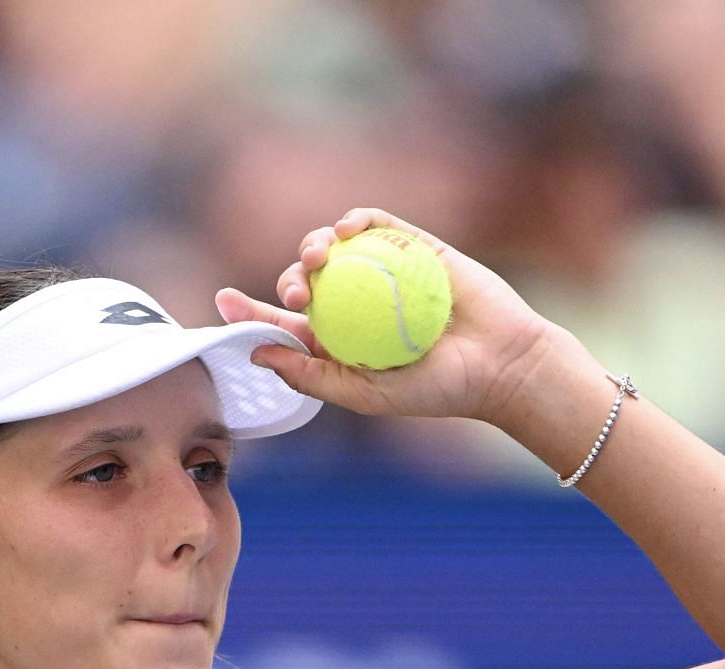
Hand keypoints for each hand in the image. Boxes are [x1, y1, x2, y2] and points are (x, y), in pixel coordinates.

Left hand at [215, 207, 558, 424]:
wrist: (502, 361)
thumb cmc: (438, 389)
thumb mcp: (366, 395)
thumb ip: (312, 376)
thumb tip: (258, 352)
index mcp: (339, 342)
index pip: (283, 323)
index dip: (249, 310)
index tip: (222, 301)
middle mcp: (355, 304)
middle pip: (302, 281)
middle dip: (287, 282)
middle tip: (298, 296)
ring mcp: (382, 272)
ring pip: (330, 247)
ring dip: (313, 245)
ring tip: (318, 259)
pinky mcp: (411, 245)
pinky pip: (374, 222)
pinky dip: (355, 218)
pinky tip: (348, 228)